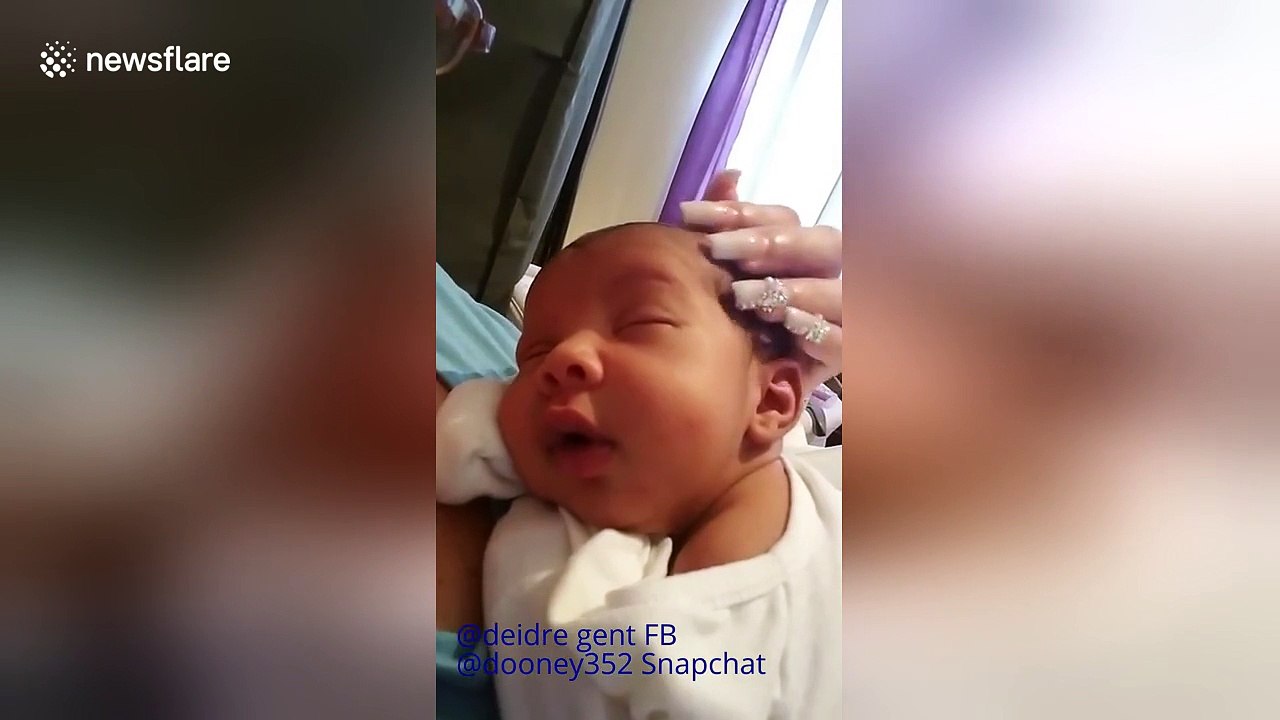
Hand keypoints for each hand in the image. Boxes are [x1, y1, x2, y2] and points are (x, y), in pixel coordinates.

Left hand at [681, 170, 841, 387]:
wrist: (729, 395)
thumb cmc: (727, 329)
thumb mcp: (720, 280)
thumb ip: (726, 228)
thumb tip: (730, 174)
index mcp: (797, 254)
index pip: (783, 218)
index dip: (741, 212)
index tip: (687, 215)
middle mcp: (825, 278)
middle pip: (821, 244)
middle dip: (770, 244)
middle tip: (720, 250)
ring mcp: (840, 317)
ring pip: (836, 291)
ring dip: (792, 287)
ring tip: (745, 295)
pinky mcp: (840, 359)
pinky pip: (842, 342)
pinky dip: (818, 330)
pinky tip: (787, 323)